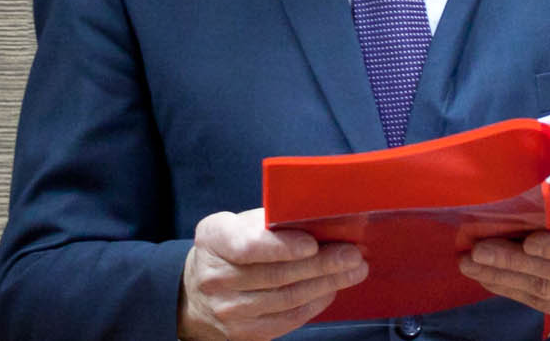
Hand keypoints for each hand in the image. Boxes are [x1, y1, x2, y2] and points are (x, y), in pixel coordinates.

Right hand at [178, 207, 367, 340]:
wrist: (196, 293)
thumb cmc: (227, 249)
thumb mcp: (235, 224)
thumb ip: (267, 222)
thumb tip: (316, 220)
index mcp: (213, 239)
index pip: (248, 245)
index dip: (282, 246)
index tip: (313, 242)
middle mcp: (216, 277)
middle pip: (276, 274)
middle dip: (322, 264)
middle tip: (352, 255)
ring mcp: (229, 310)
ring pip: (287, 298)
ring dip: (326, 284)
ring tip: (352, 271)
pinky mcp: (244, 333)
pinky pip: (287, 319)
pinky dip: (314, 304)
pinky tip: (330, 290)